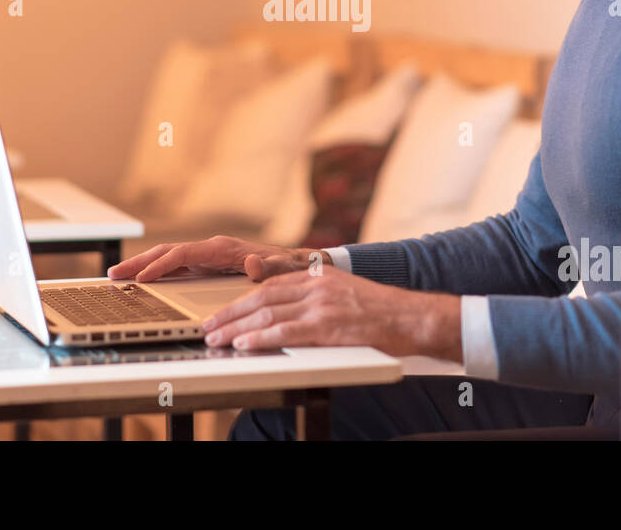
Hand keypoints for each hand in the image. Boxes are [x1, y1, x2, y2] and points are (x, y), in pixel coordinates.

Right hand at [106, 235, 329, 282]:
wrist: (296, 264)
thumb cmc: (288, 265)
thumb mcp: (281, 267)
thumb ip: (269, 266)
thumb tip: (254, 262)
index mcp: (223, 248)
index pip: (183, 254)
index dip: (161, 266)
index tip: (142, 279)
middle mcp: (211, 249)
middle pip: (167, 252)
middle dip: (140, 263)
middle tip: (114, 275)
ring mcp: (207, 257)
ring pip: (167, 258)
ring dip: (142, 266)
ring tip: (118, 277)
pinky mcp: (207, 266)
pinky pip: (175, 267)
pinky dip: (156, 272)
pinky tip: (142, 282)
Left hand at [201, 267, 461, 360]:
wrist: (413, 316)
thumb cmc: (382, 309)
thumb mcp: (345, 289)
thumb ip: (317, 293)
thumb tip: (289, 307)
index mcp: (318, 276)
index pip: (269, 286)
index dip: (241, 299)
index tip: (222, 312)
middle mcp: (316, 286)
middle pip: (261, 298)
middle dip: (230, 314)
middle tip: (208, 327)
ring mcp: (322, 306)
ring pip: (267, 315)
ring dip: (236, 328)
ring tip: (216, 339)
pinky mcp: (329, 327)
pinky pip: (286, 333)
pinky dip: (260, 339)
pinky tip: (244, 345)